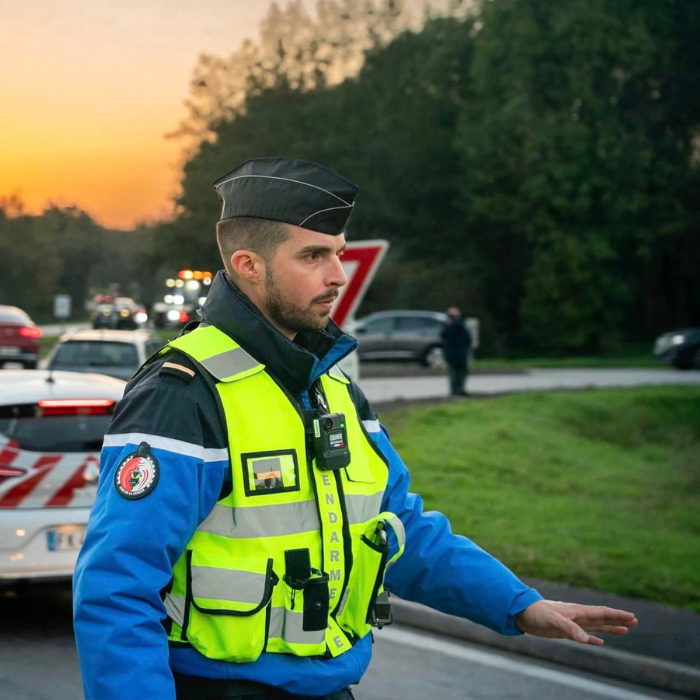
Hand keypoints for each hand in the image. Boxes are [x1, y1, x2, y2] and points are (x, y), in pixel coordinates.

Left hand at [515, 600, 637, 645]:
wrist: (522, 613)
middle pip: (602, 618)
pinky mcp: (565, 631)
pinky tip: (600, 643)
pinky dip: (593, 639)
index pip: (601, 613)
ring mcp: (573, 623)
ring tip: (625, 631)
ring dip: (610, 629)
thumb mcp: (553, 620)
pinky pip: (583, 636)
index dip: (617, 615)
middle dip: (618, 620)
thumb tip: (586, 639)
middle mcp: (578, 616)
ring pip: (596, 627)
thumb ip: (570, 628)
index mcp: (577, 611)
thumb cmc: (537, 613)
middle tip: (635, 621)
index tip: (632, 616)